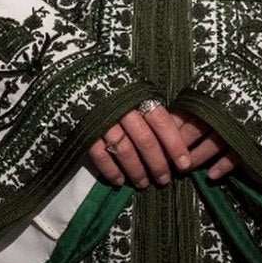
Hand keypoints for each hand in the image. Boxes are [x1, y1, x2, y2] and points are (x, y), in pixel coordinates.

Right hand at [88, 101, 236, 188]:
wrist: (76, 79)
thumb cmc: (115, 87)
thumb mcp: (136, 89)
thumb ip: (151, 109)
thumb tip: (176, 133)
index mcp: (138, 97)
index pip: (161, 123)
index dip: (174, 145)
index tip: (184, 164)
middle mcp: (122, 110)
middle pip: (145, 141)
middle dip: (157, 164)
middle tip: (164, 180)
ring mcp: (102, 121)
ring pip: (124, 151)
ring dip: (136, 171)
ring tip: (143, 183)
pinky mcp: (85, 132)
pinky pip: (100, 155)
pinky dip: (111, 170)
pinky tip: (119, 181)